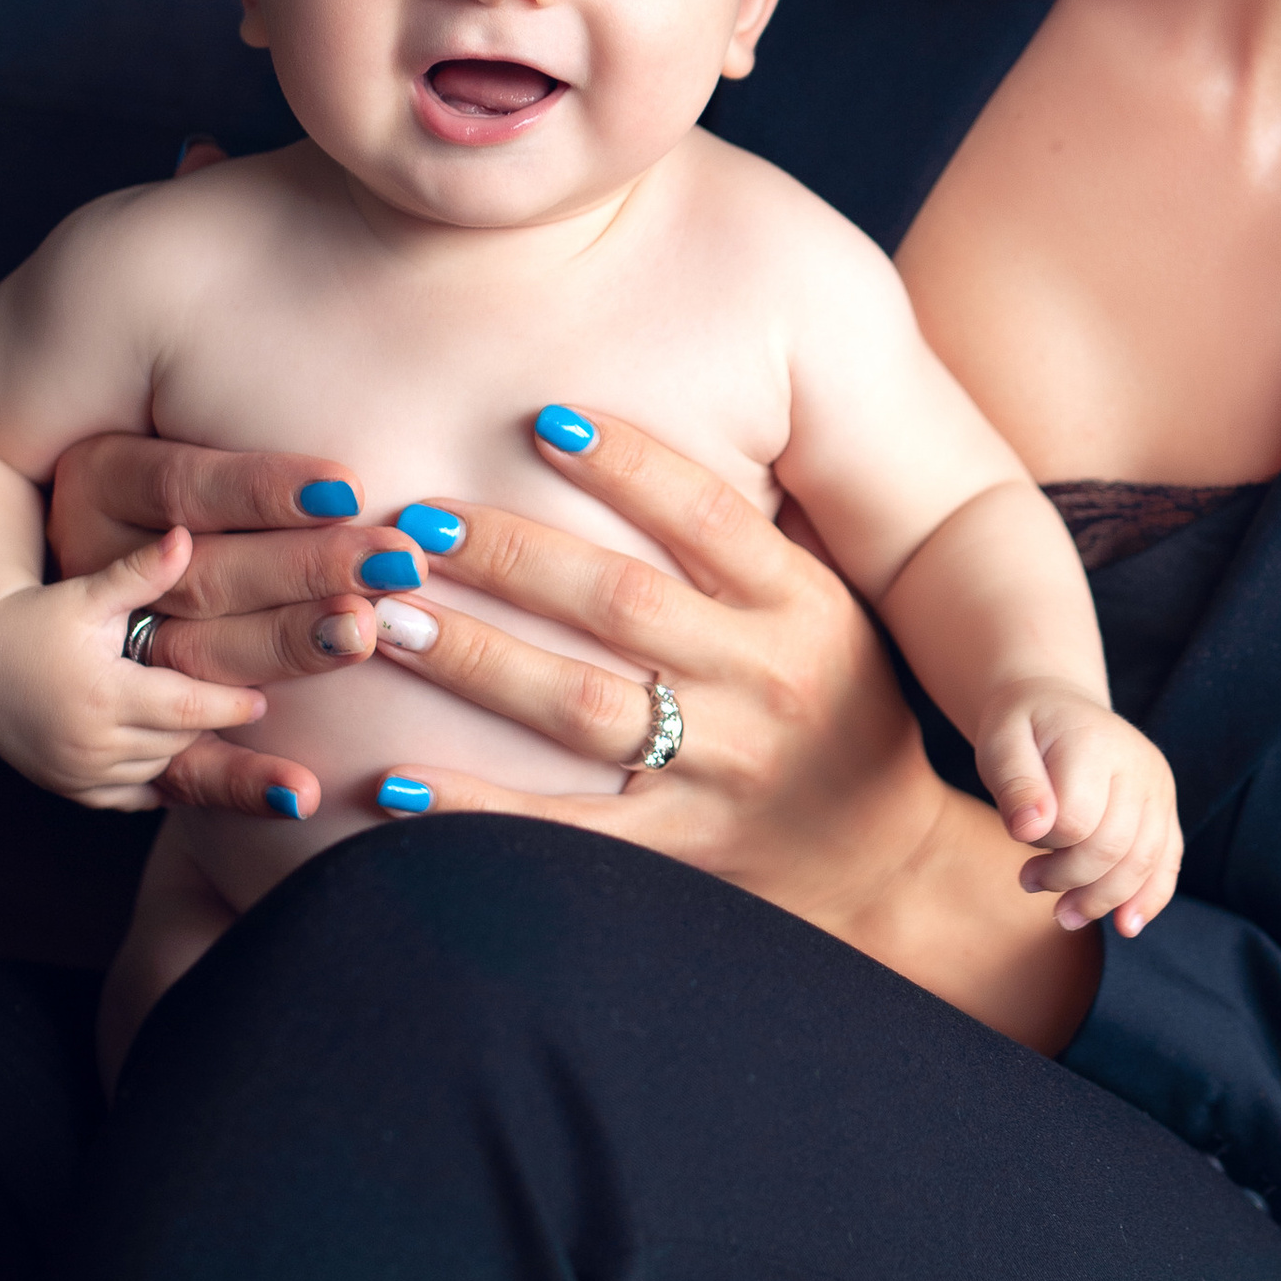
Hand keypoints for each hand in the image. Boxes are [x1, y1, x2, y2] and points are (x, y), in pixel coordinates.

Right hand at [0, 529, 269, 809]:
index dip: (230, 704)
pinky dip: (155, 776)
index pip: (188, 708)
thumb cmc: (34, 617)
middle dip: (209, 722)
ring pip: (159, 767)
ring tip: (205, 719)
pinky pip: (132, 794)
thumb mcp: (88, 594)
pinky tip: (171, 750)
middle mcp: (90, 743)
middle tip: (245, 705)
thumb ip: (141, 572)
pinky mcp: (68, 787)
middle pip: (178, 740)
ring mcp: (77, 772)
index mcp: (103, 695)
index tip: (263, 698)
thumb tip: (186, 537)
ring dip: (182, 745)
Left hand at [346, 408, 951, 945]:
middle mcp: (763, 681)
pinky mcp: (678, 847)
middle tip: (418, 521)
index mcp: (802, 606)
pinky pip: (562, 828)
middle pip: (620, 603)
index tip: (542, 419)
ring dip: (477, 660)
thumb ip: (747, 544)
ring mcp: (719, 770)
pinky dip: (474, 809)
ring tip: (391, 623)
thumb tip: (627, 442)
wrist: (889, 861)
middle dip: (512, 556)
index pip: (707, 517)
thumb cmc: (842, 707)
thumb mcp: (828, 609)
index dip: (627, 464)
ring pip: (580, 705)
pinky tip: (396, 783)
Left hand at [977, 689, 1181, 937]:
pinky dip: (1149, 898)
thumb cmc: (1022, 729)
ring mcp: (1159, 787)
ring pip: (1144, 862)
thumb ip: (1014, 784)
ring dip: (1102, 899)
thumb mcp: (1000, 743)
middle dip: (1069, 878)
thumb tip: (1030, 831)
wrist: (1056, 706)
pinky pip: (1168, 861)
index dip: (1045, 842)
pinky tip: (1125, 925)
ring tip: (1063, 914)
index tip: (1019, 835)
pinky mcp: (1166, 807)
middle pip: (1114, 847)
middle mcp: (1139, 764)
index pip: (1076, 820)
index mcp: (1095, 742)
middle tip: (1028, 881)